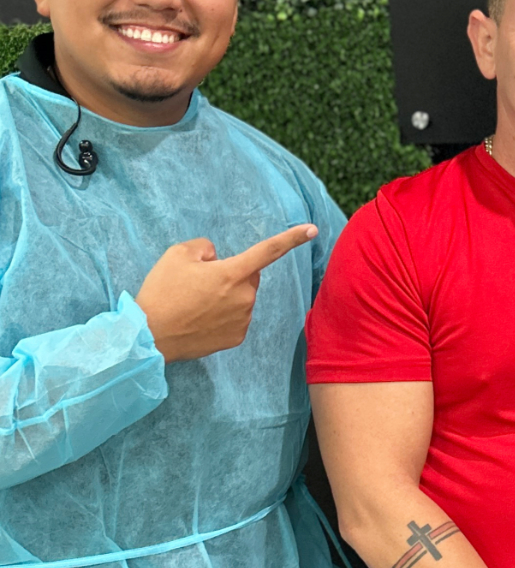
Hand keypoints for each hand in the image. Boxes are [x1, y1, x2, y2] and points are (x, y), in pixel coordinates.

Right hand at [135, 225, 317, 361]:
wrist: (149, 336)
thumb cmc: (162, 292)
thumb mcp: (177, 254)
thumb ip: (205, 247)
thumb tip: (217, 258)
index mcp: (232, 273)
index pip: (268, 250)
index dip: (291, 238)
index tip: (312, 229)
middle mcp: (244, 297)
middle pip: (248, 276)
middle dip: (232, 274)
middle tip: (199, 283)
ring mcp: (242, 319)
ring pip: (242, 298)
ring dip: (227, 296)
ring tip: (195, 303)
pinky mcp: (236, 338)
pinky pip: (237, 317)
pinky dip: (223, 315)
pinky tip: (201, 319)